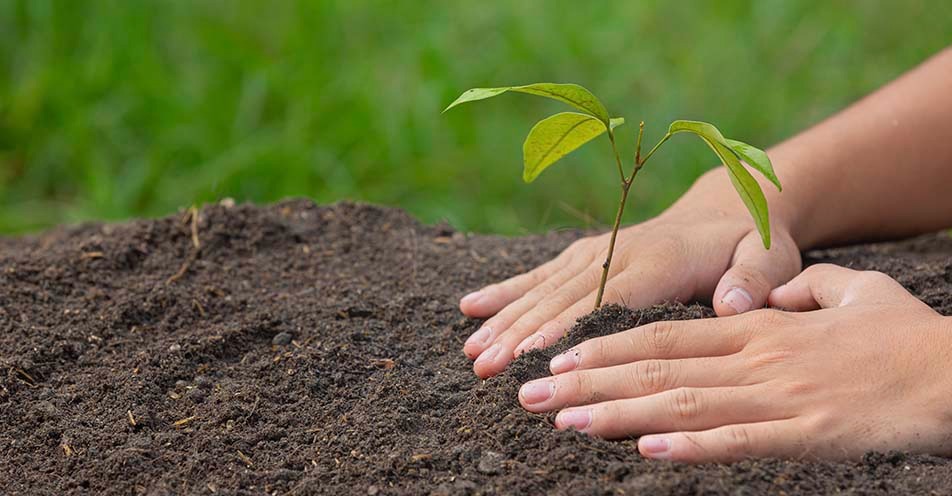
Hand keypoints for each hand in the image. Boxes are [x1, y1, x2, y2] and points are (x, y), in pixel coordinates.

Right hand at [459, 171, 801, 377]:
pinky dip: (504, 291)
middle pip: (562, 299)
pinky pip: (539, 275)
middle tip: (486, 368)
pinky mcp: (584, 255)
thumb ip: (754, 278)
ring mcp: (595, 252)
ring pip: (542, 290)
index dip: (568, 327)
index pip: (607, 300)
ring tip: (471, 354)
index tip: (533, 355)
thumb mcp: (769, 255)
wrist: (725, 206)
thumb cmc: (750, 241)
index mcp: (659, 261)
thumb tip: (732, 303)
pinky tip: (469, 308)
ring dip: (504, 321)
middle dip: (521, 334)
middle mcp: (618, 253)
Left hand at [517, 264, 951, 461]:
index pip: (661, 336)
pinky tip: (648, 452)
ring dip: (616, 413)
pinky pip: (740, 441)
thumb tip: (768, 298)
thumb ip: (799, 292)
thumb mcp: (848, 295)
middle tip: (528, 392)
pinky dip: (692, 446)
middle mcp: (753, 358)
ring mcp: (776, 395)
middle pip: (654, 368)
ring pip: (681, 403)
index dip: (604, 346)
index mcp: (754, 328)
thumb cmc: (906, 337)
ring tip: (562, 419)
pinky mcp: (807, 432)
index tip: (555, 355)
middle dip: (586, 380)